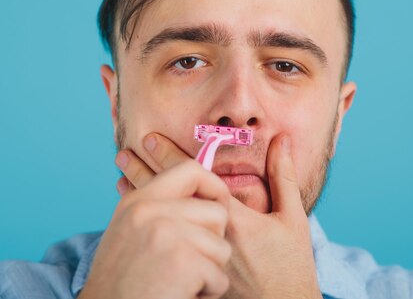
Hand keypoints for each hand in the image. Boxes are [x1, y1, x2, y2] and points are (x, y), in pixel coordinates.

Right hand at [78, 159, 231, 298]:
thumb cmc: (120, 285)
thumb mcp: (129, 232)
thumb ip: (159, 210)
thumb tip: (197, 193)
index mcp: (138, 201)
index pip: (191, 170)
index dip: (213, 187)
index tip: (218, 207)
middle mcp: (150, 210)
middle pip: (216, 213)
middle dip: (212, 243)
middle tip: (188, 264)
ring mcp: (166, 233)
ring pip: (221, 248)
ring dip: (208, 273)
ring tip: (180, 283)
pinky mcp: (182, 261)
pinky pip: (219, 277)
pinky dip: (207, 294)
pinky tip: (180, 296)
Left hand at [118, 133, 322, 298]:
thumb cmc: (290, 269)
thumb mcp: (291, 220)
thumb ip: (283, 177)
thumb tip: (282, 139)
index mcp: (231, 218)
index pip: (191, 178)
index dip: (168, 155)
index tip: (149, 139)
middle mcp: (206, 236)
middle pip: (167, 197)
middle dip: (144, 172)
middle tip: (124, 155)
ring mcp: (194, 256)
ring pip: (160, 219)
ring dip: (140, 197)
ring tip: (121, 179)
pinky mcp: (190, 272)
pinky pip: (160, 241)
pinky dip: (148, 223)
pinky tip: (136, 213)